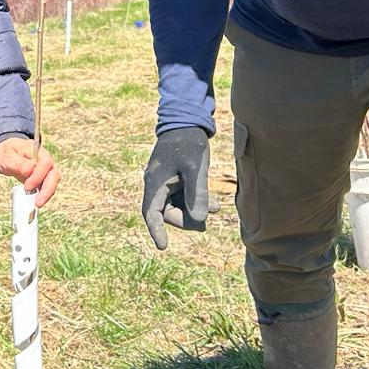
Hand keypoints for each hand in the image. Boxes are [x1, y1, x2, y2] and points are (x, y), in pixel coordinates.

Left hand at [0, 137, 58, 207]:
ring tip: (37, 204)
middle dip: (47, 189)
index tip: (27, 187)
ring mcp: (46, 170)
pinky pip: (48, 187)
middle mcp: (45, 160)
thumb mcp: (8, 156)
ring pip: (53, 182)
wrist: (8, 155)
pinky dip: (44, 195)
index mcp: (37, 152)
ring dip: (47, 194)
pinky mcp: (44, 178)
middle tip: (37, 202)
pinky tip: (36, 201)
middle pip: (54, 174)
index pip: (45, 163)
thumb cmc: (8, 153)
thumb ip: (18, 163)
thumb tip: (29, 170)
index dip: (39, 176)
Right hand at [141, 127, 210, 249]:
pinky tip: (213, 202)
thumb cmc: (189, 142)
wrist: (187, 121)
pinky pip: (181, 197)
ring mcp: (164, 182)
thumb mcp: (196, 168)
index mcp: (155, 183)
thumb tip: (199, 221)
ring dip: (194, 210)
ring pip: (177, 206)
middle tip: (208, 217)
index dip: (156, 231)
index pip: (151, 213)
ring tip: (216, 207)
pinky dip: (195, 201)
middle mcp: (156, 184)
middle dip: (187, 218)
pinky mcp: (173, 178)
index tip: (163, 247)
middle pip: (168, 212)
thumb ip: (197, 194)